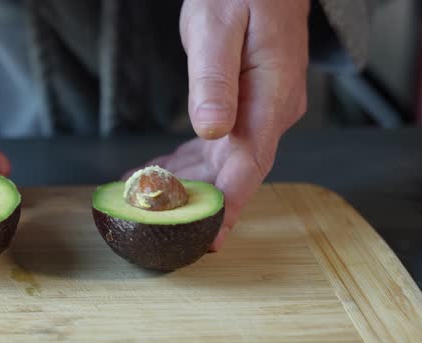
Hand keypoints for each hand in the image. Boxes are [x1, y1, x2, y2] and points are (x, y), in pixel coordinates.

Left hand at [132, 0, 308, 249]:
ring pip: (225, 163)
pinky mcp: (246, 108)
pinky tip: (160, 172)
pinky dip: (188, 162)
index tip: (212, 237)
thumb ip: (215, 79)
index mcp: (271, 95)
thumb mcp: (216, 26)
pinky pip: (218, 146)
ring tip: (149, 203)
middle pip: (238, 171)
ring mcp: (261, 112)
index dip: (232, 204)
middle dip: (203, 204)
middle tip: (164, 230)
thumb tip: (213, 130)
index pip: (252, 162)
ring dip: (189, 186)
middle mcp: (272, 111)